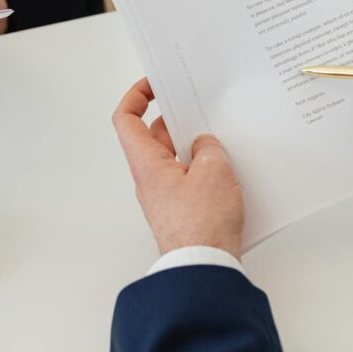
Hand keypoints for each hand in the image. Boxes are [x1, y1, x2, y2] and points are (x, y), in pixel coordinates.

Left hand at [112, 78, 244, 258]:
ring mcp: (165, 195)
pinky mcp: (181, 210)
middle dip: (176, 118)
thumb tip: (203, 145)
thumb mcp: (213, 171)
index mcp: (146, 163)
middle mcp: (150, 179)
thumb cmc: (202, 225)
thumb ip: (207, 148)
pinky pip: (187, 178)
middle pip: (154, 136)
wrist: (204, 268)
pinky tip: (226, 167)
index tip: (154, 83)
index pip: (126, 120)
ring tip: (219, 138)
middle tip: (198, 106)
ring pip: (174, 158)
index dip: (136, 96)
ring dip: (193, 145)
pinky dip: (202, 167)